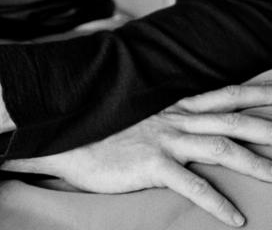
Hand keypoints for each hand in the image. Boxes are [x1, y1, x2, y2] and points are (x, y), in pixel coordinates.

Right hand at [3, 80, 271, 226]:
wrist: (58, 136)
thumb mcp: (127, 109)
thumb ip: (154, 103)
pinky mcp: (150, 163)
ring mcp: (162, 139)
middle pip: (231, 118)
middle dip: (268, 124)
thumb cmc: (92, 126)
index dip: (254, 92)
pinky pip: (191, 185)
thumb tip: (162, 93)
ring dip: (255, 163)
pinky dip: (216, 203)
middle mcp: (171, 118)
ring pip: (221, 147)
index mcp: (169, 105)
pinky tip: (234, 219)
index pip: (221, 94)